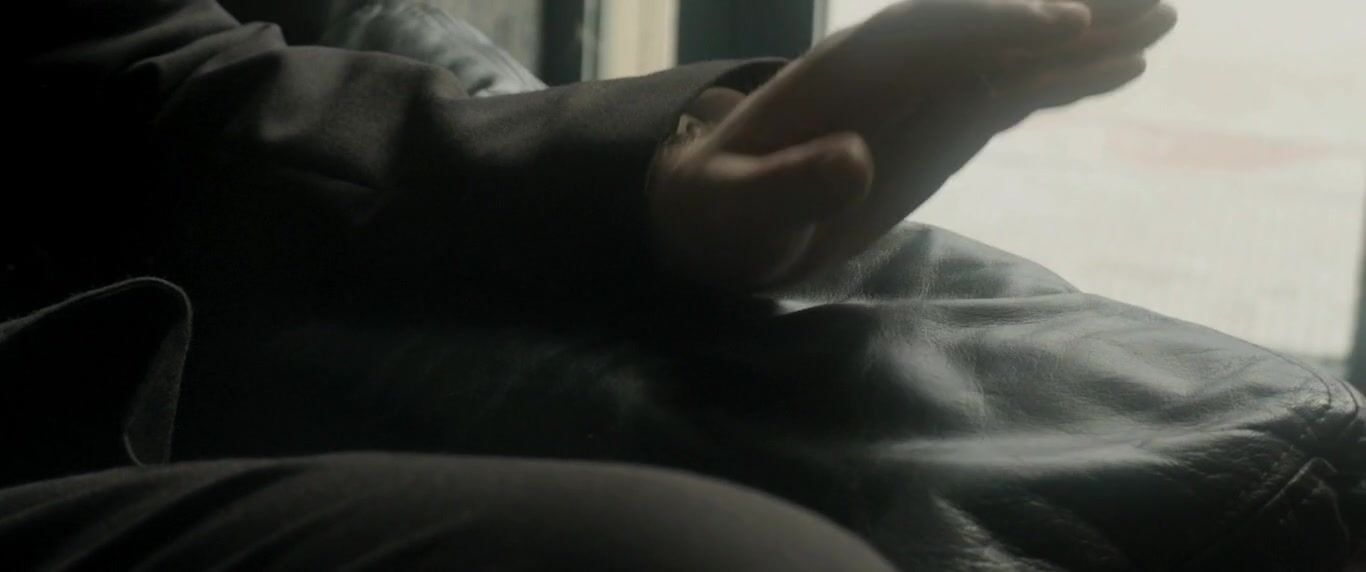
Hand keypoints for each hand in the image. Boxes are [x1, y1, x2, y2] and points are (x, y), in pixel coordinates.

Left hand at [649, 0, 1176, 290]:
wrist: (715, 219)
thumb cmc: (718, 214)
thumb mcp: (737, 210)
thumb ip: (787, 187)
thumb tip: (855, 161)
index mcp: (843, 74)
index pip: (929, 31)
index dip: (995, 23)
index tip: (1062, 28)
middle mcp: (894, 71)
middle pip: (988, 25)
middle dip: (1065, 12)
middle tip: (1153, 6)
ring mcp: (922, 96)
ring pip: (1013, 56)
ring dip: (1085, 41)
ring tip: (1161, 26)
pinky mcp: (940, 127)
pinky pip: (1014, 95)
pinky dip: (1066, 82)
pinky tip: (1120, 72)